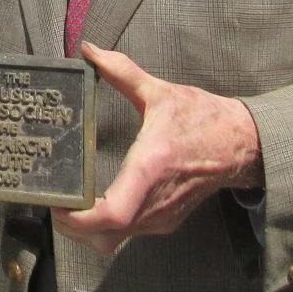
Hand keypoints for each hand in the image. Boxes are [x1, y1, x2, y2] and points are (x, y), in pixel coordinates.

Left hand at [53, 45, 261, 255]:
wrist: (240, 145)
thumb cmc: (201, 118)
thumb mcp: (159, 92)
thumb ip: (122, 71)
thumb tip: (90, 50)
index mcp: (150, 168)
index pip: (112, 213)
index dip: (79, 217)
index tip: (57, 202)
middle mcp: (155, 200)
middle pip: (103, 236)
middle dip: (71, 226)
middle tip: (52, 201)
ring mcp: (161, 216)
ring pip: (114, 241)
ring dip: (85, 230)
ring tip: (67, 204)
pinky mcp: (165, 221)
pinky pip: (127, 234)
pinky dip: (104, 228)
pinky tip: (92, 205)